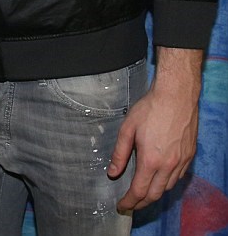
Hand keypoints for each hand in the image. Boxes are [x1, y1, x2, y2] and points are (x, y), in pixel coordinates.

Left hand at [109, 48, 201, 211]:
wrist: (176, 97)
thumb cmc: (149, 109)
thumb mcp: (127, 129)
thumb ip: (120, 153)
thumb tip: (112, 172)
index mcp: (151, 160)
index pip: (139, 191)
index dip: (129, 202)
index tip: (121, 206)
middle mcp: (169, 166)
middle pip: (155, 194)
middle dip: (141, 203)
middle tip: (130, 204)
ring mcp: (182, 162)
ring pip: (168, 187)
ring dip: (155, 194)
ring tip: (143, 194)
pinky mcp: (190, 156)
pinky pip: (178, 177)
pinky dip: (167, 184)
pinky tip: (159, 180)